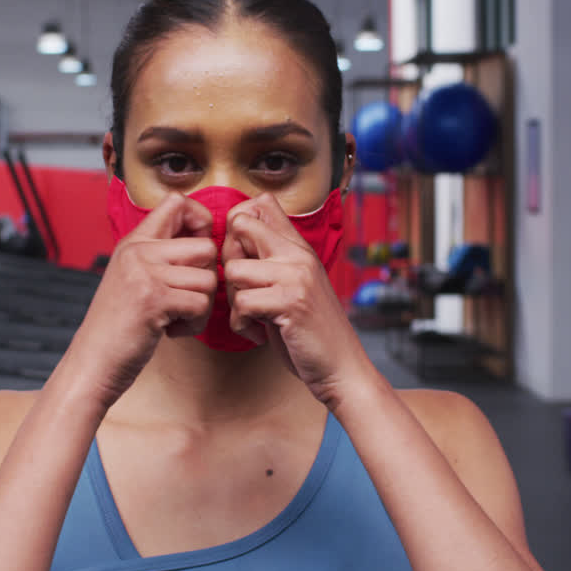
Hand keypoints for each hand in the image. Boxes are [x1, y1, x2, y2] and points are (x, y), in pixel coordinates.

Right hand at [67, 192, 216, 407]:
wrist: (92, 362)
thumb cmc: (118, 327)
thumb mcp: (133, 279)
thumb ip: (160, 257)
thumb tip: (205, 242)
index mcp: (134, 242)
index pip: (177, 201)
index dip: (201, 221)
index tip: (196, 254)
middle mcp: (138, 250)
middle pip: (206, 246)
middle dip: (207, 278)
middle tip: (186, 299)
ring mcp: (144, 273)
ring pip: (208, 279)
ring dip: (201, 307)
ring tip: (175, 319)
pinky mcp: (153, 299)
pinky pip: (200, 304)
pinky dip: (193, 325)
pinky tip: (171, 331)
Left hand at [221, 194, 371, 405]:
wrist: (342, 367)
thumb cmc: (310, 330)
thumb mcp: (293, 286)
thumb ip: (270, 261)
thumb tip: (233, 238)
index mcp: (298, 248)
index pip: (261, 203)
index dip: (238, 225)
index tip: (242, 256)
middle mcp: (298, 255)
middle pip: (240, 225)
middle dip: (228, 259)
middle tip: (244, 288)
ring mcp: (296, 276)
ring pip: (234, 269)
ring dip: (234, 300)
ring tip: (254, 316)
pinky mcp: (291, 302)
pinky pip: (242, 303)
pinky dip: (242, 325)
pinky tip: (259, 332)